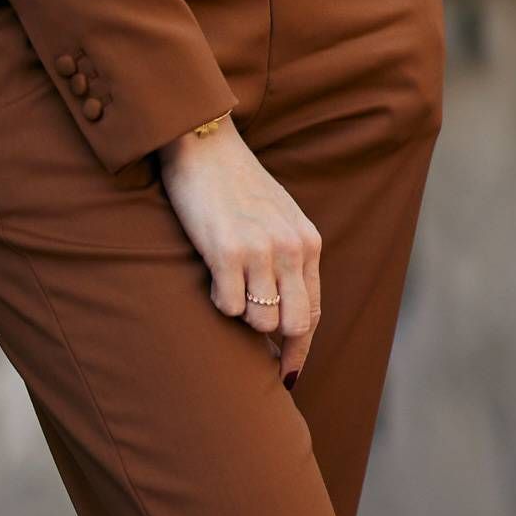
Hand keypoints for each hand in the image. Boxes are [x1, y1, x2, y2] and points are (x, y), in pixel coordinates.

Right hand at [156, 118, 321, 379]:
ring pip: (261, 320)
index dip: (300, 349)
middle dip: (271, 340)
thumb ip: (287, 257)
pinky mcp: (227, 251)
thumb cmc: (233, 183)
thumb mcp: (276, 216)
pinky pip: (227, 306)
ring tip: (227, 287)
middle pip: (294, 325)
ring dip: (241, 317)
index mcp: (307, 242)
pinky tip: (210, 277)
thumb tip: (282, 312)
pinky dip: (217, 302)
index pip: (313, 311)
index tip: (288, 373)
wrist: (202, 142)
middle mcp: (291, 248)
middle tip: (249, 339)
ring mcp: (261, 250)